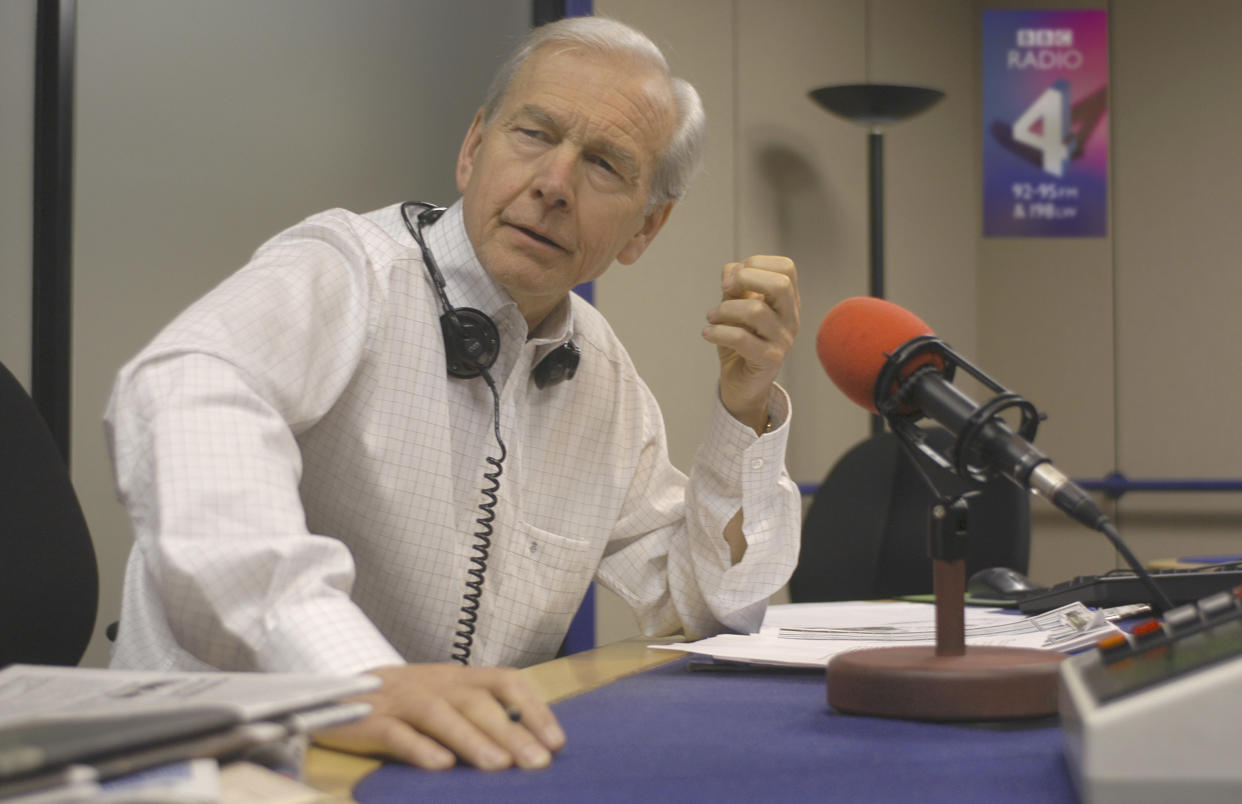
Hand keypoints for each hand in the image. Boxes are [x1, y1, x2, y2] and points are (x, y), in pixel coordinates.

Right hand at [313, 663, 565, 770]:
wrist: (336, 691)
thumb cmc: (406, 703)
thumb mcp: (447, 699)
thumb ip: (480, 717)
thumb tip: (529, 746)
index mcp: (459, 677)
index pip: (505, 682)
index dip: (533, 709)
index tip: (557, 741)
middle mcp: (436, 684)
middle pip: (477, 702)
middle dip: (511, 731)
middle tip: (538, 762)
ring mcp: (402, 700)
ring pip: (441, 714)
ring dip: (472, 740)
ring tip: (499, 766)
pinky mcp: (371, 720)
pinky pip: (397, 733)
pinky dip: (420, 748)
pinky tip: (441, 766)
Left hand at [702, 256, 799, 432]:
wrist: (742, 383)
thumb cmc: (740, 341)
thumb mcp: (735, 307)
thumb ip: (735, 286)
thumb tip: (731, 272)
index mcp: (787, 301)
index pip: (786, 267)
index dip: (756, 263)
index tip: (732, 279)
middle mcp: (791, 318)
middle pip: (781, 284)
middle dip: (746, 278)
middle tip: (725, 289)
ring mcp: (783, 340)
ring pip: (756, 311)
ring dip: (724, 310)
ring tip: (711, 318)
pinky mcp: (769, 360)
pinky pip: (741, 338)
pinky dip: (718, 332)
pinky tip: (707, 333)